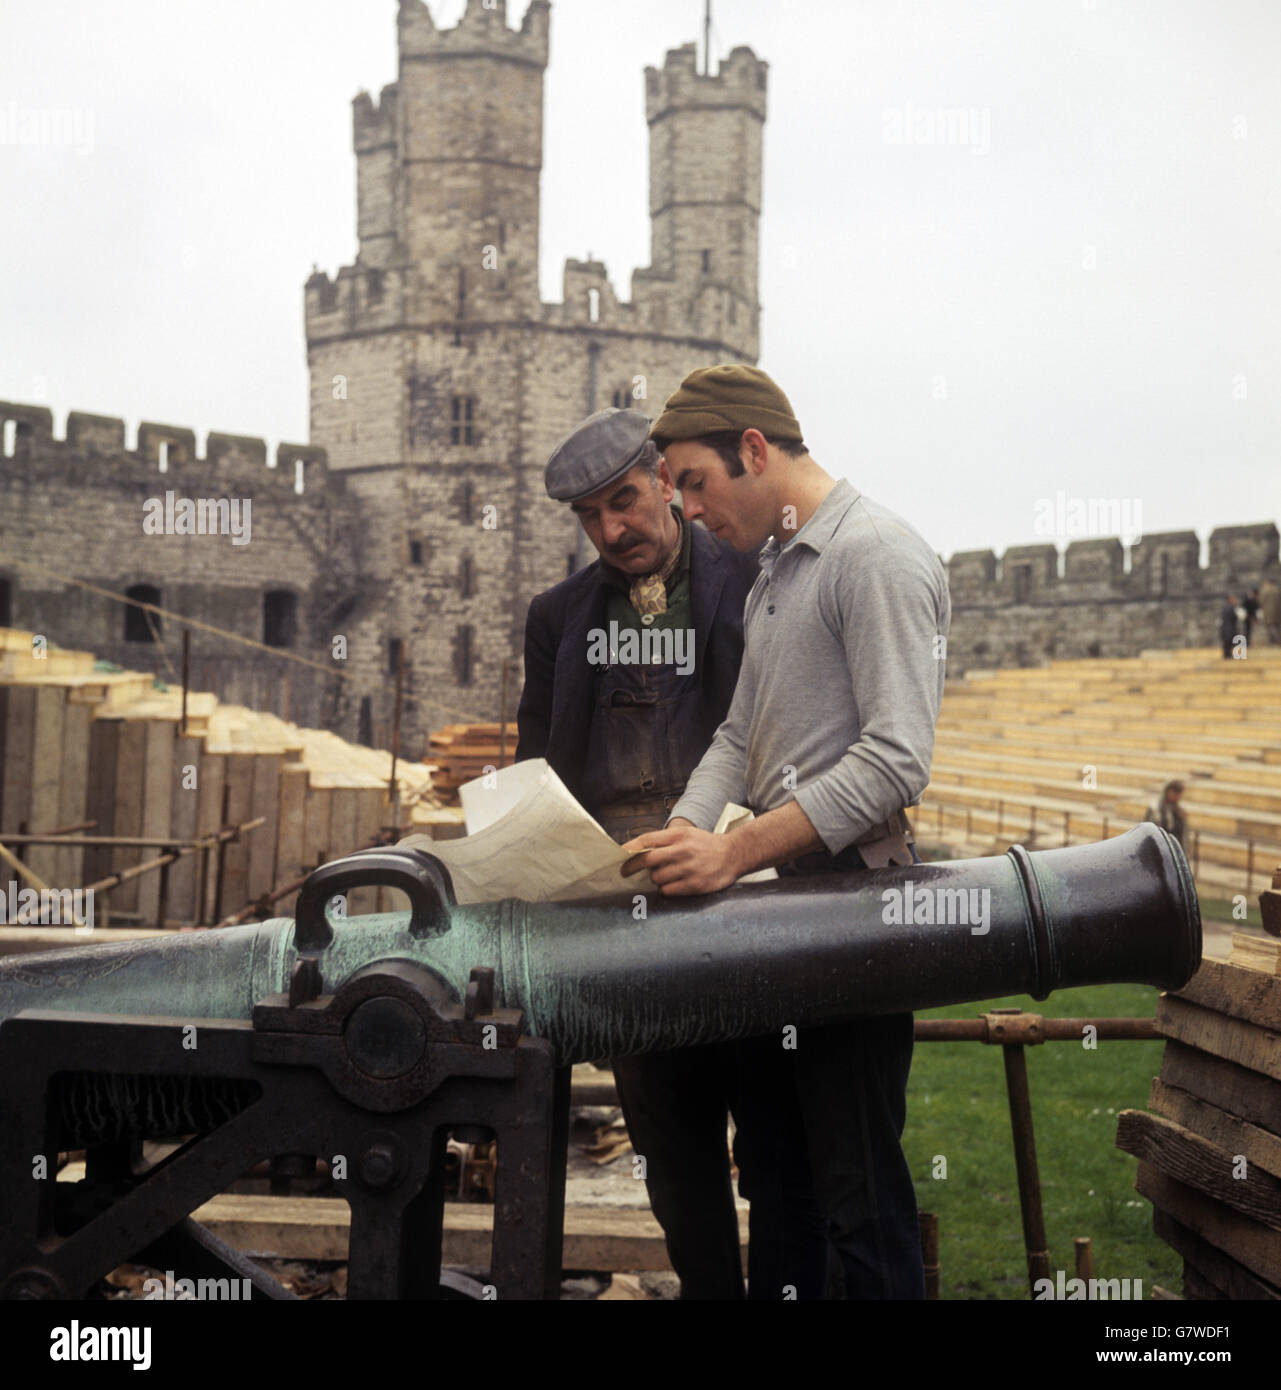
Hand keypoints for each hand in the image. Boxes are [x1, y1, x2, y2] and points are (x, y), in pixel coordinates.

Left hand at [620, 824, 741, 895]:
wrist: (734, 854)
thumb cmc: (705, 845)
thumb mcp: (686, 835)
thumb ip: (664, 841)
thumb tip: (637, 851)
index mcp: (678, 835)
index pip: (647, 840)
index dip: (630, 848)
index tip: (619, 855)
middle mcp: (682, 850)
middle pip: (648, 860)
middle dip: (631, 867)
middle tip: (624, 872)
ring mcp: (689, 868)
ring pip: (657, 878)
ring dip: (655, 879)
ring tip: (664, 876)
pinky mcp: (695, 884)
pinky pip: (669, 890)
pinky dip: (666, 889)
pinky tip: (673, 884)